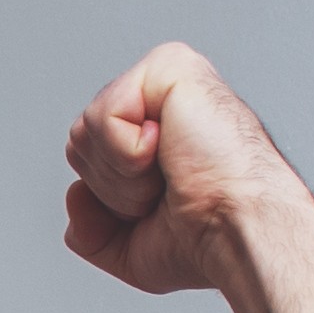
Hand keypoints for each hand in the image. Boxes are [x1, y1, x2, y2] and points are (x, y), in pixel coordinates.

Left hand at [64, 42, 313, 295]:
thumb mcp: (127, 246)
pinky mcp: (172, 65)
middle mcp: (163, 97)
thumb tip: (75, 192)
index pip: (85, 154)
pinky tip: (170, 152)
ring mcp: (168, 76)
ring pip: (86, 130)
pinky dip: (126, 152)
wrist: (239, 234)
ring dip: (121, 173)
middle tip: (166, 191)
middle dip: (111, 184)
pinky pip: (103, 115)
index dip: (107, 196)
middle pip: (80, 141)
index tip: (160, 205)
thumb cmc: (205, 240)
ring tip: (173, 174)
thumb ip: (88, 226)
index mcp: (158, 130)